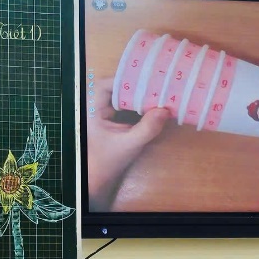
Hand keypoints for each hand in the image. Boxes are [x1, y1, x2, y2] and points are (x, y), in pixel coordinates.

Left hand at [85, 81, 172, 210]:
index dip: (122, 79)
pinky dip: (138, 102)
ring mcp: (104, 113)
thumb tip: (165, 110)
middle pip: (114, 87)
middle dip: (134, 84)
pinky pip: (125, 104)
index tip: (143, 79)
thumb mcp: (130, 144)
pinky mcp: (113, 119)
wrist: (101, 178)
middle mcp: (97, 107)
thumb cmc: (109, 162)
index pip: (104, 85)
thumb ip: (147, 128)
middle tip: (155, 83)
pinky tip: (152, 103)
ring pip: (121, 95)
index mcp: (93, 110)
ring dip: (137, 93)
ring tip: (156, 90)